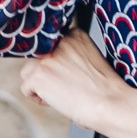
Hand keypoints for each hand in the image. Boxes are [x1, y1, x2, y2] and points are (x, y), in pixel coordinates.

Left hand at [17, 29, 132, 131]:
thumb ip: (72, 56)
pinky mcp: (38, 75)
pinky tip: (57, 101)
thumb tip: (55, 65)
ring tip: (61, 94)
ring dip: (40, 85)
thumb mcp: (92, 60)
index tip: (70, 76)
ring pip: (28, 72)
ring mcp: (47, 58)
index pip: (51, 47)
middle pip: (38, 58)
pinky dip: (38, 99)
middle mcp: (59, 42)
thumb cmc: (106, 89)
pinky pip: (26, 88)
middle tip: (67, 87)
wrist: (110, 103)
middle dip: (48, 74)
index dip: (58, 65)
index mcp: (75, 34)